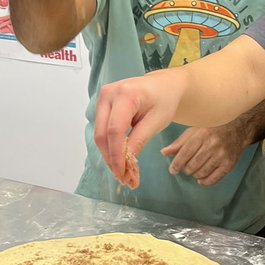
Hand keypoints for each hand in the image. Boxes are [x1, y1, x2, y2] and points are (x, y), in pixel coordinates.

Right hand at [95, 71, 187, 185]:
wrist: (163, 86)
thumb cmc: (164, 100)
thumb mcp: (157, 121)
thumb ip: (140, 140)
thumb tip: (126, 163)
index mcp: (125, 94)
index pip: (115, 130)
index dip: (116, 155)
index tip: (122, 174)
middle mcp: (108, 94)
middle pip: (102, 134)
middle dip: (111, 159)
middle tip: (123, 178)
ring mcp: (103, 98)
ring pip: (100, 134)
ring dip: (110, 156)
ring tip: (123, 173)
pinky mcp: (102, 105)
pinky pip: (102, 130)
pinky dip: (110, 147)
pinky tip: (120, 160)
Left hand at [161, 124, 244, 186]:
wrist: (238, 130)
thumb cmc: (212, 130)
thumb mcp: (194, 131)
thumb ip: (179, 143)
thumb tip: (164, 153)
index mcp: (202, 135)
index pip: (184, 154)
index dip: (176, 164)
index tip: (172, 170)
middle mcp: (212, 145)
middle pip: (192, 165)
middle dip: (185, 169)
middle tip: (185, 168)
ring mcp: (222, 155)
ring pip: (201, 173)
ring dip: (194, 174)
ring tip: (194, 170)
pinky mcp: (229, 164)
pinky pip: (213, 179)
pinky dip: (204, 181)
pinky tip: (201, 178)